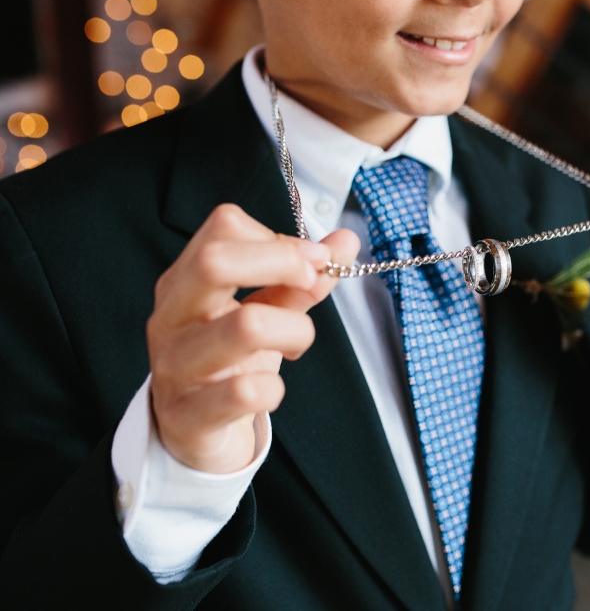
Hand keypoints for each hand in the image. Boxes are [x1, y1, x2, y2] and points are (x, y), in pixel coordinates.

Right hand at [146, 204, 359, 473]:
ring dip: (294, 331)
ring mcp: (174, 366)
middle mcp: (171, 317)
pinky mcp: (187, 416)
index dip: (280, 237)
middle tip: (311, 284)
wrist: (193, 435)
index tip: (313, 260)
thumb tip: (346, 242)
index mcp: (185, 282)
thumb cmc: (230, 364)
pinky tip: (271, 392)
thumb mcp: (266, 313)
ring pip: (245, 326)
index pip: (225, 226)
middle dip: (283, 264)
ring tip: (297, 345)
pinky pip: (245, 392)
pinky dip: (274, 389)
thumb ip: (302, 279)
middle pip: (215, 262)